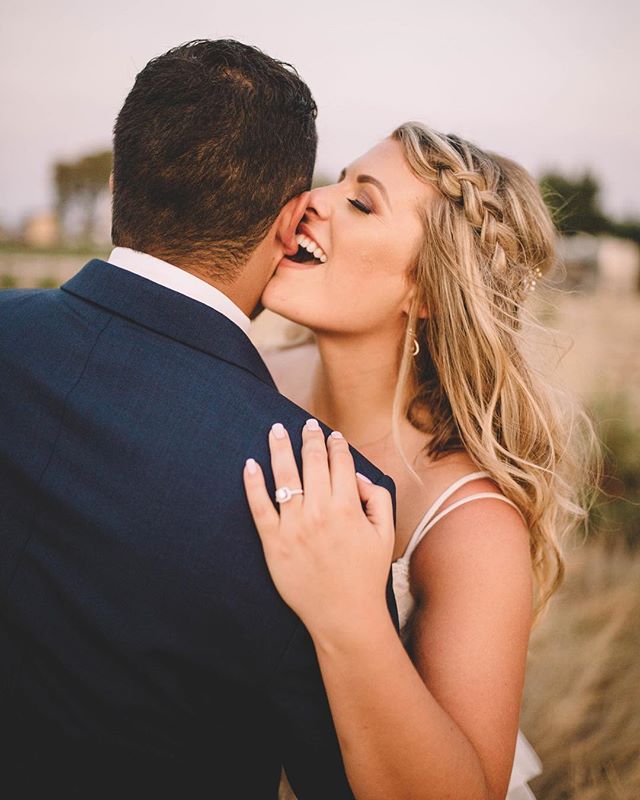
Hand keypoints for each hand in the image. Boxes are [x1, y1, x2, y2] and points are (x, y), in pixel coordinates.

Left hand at [243, 420, 394, 647]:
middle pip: (312, 462)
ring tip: (275, 430)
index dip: (336, 444)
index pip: (339, 463)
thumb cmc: (366, 574)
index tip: (332, 435)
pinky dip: (253, 484)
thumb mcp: (385, 533)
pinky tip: (250, 465)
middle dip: (310, 438)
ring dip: (279, 448)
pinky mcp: (274, 543)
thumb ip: (377, 498)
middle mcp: (319, 511)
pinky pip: (259, 507)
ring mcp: (294, 526)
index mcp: (347, 507)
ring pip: (284, 477)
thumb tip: (356, 475)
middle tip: (306, 424)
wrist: (344, 615)